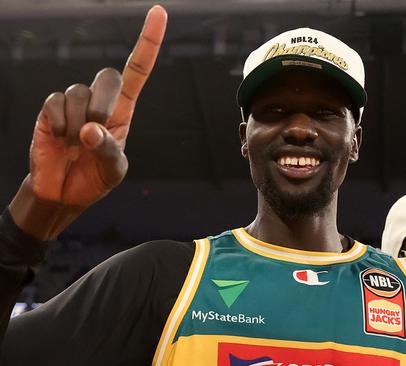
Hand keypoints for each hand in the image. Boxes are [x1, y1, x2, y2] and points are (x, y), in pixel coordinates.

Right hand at [29, 5, 166, 206]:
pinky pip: (55, 103)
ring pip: (80, 93)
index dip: (149, 42)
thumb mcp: (113, 170)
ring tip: (76, 144)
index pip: (138, 70)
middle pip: (108, 76)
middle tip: (98, 131)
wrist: (64, 194)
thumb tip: (89, 130)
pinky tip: (60, 140)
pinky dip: (61, 125)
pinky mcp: (50, 110)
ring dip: (81, 123)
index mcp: (123, 110)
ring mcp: (73, 103)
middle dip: (105, 104)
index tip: (160, 13)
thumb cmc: (94, 179)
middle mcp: (99, 101)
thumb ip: (109, 151)